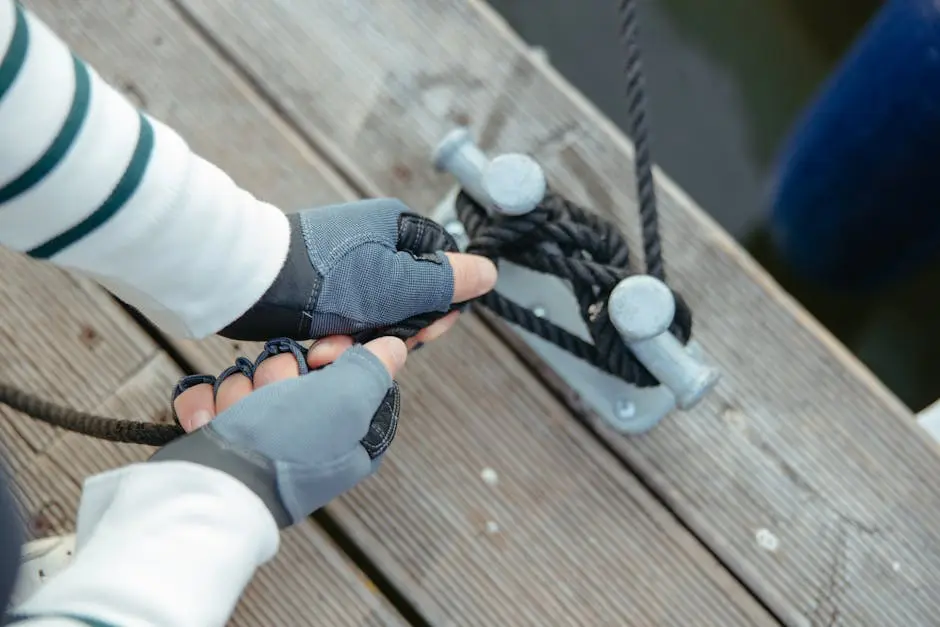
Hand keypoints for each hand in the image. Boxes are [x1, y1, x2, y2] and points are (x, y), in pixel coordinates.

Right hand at [152, 336, 406, 527]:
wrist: (211, 489)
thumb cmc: (284, 447)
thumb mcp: (346, 402)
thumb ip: (374, 369)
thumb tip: (395, 347)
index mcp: (348, 430)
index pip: (345, 366)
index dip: (331, 352)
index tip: (318, 358)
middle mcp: (307, 432)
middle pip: (292, 367)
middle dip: (276, 377)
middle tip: (273, 400)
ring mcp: (258, 435)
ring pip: (249, 376)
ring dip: (238, 393)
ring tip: (237, 421)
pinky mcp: (217, 435)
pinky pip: (209, 394)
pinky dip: (204, 406)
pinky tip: (208, 424)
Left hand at [218, 198, 497, 343]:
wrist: (247, 281)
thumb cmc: (324, 280)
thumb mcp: (398, 285)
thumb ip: (447, 280)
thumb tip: (489, 272)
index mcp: (397, 227)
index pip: (444, 267)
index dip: (440, 306)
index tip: (424, 331)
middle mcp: (373, 239)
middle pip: (412, 293)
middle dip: (396, 328)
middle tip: (377, 342)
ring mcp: (346, 260)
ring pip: (378, 310)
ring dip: (363, 337)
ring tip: (334, 347)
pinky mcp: (321, 281)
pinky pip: (347, 314)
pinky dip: (338, 334)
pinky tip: (321, 346)